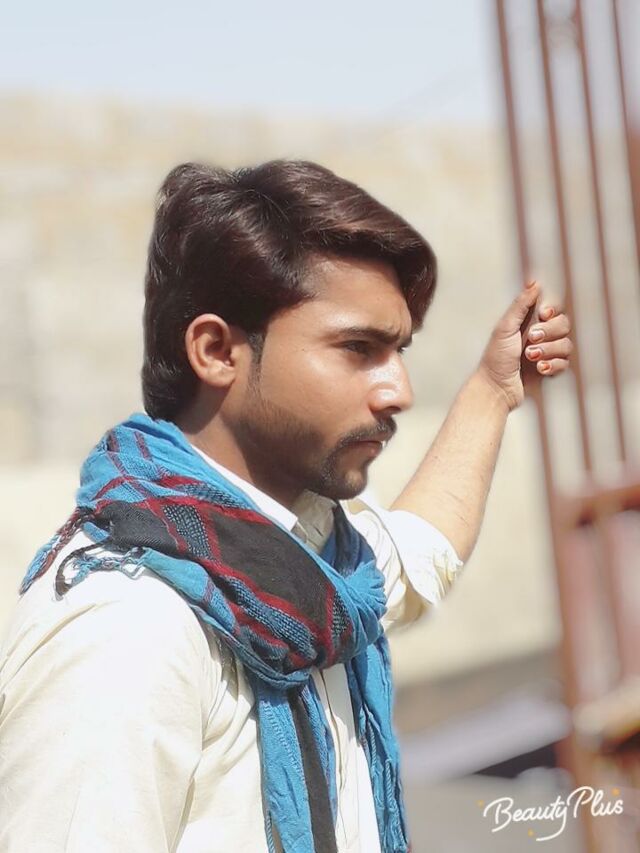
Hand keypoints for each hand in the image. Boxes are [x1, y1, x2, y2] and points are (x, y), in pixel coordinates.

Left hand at [477, 280, 572, 410]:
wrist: (496, 389)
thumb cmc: (495, 358)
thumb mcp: (505, 328)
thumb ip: (520, 305)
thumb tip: (534, 283)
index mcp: (528, 322)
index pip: (553, 308)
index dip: (552, 310)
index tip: (542, 315)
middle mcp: (540, 335)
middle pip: (564, 324)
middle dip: (549, 333)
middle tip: (531, 340)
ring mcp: (547, 352)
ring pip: (567, 344)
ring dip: (549, 350)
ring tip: (530, 357)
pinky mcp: (551, 369)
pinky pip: (565, 363)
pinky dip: (552, 365)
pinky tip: (539, 369)